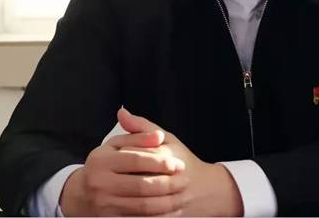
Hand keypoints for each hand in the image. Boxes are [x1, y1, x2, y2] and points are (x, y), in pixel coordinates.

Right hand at [59, 110, 188, 215]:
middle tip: (184, 180)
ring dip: (165, 202)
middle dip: (167, 184)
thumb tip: (159, 135)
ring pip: (142, 206)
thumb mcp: (117, 144)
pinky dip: (156, 216)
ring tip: (180, 195)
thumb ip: (139, 136)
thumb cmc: (106, 163)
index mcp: (101, 160)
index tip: (177, 164)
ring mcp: (103, 205)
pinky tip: (169, 210)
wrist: (82, 194)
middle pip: (141, 185)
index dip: (159, 162)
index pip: (136, 160)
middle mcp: (99, 184)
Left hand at [117, 108, 242, 216]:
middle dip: (120, 179)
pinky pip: (146, 217)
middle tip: (111, 177)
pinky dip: (134, 214)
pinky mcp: (170, 215)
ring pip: (139, 202)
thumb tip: (121, 112)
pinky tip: (124, 208)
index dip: (121, 156)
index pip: (134, 155)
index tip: (113, 155)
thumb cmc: (183, 161)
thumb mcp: (168, 139)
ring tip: (114, 193)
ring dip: (124, 199)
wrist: (207, 189)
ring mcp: (171, 200)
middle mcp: (170, 178)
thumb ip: (142, 126)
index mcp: (167, 156)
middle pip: (135, 179)